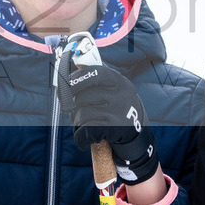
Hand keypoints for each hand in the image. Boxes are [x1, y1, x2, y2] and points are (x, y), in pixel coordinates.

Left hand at [60, 60, 157, 184]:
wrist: (137, 134)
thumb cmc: (119, 109)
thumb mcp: (116, 89)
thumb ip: (99, 78)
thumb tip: (75, 64)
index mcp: (119, 81)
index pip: (93, 73)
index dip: (75, 79)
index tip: (66, 85)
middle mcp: (119, 94)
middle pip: (81, 97)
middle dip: (73, 108)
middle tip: (75, 112)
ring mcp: (117, 111)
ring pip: (81, 114)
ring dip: (77, 123)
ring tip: (83, 125)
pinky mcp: (113, 128)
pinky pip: (85, 130)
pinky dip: (80, 137)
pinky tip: (84, 139)